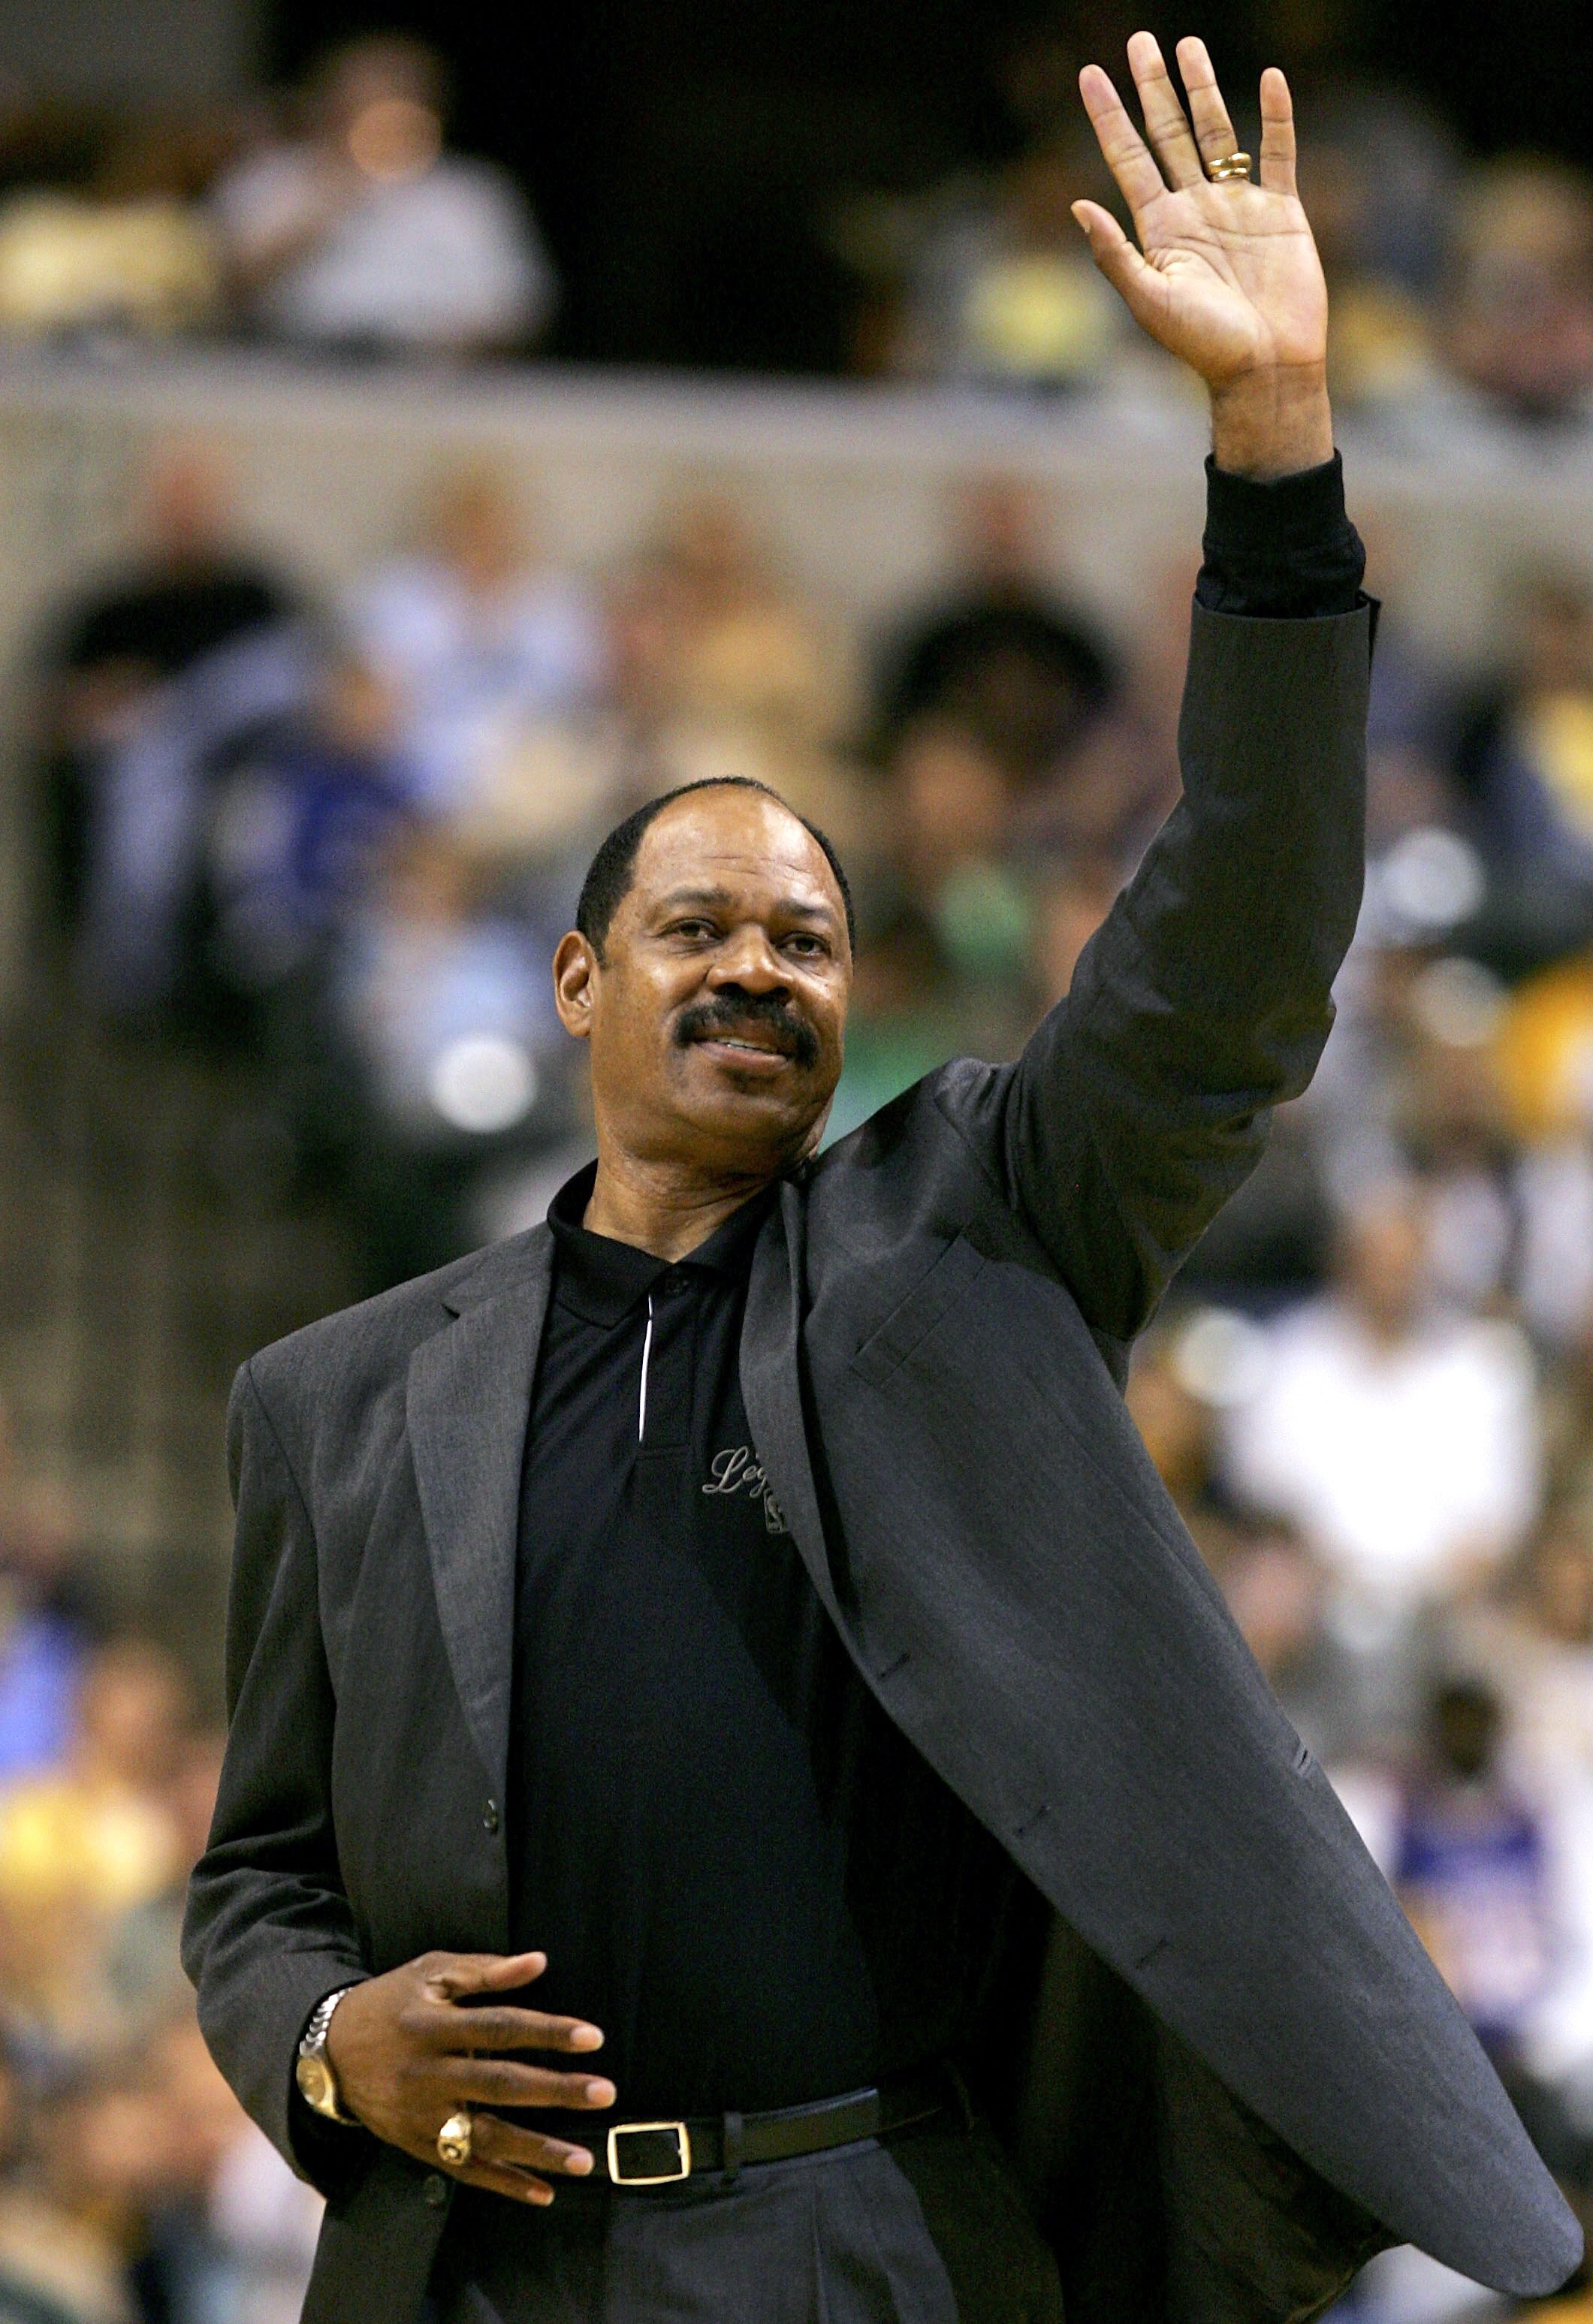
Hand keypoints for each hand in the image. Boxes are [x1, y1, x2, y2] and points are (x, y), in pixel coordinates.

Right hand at [324, 1950, 614, 2205]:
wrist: (328, 2051)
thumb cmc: (392, 2001)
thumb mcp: (430, 1972)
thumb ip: (485, 1971)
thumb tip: (539, 1962)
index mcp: (431, 2023)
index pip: (499, 2027)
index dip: (546, 2031)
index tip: (592, 2037)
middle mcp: (426, 2074)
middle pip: (499, 2084)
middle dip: (554, 2091)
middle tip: (604, 2093)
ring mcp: (419, 2116)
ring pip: (484, 2138)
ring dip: (536, 2151)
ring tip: (584, 2160)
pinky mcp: (415, 2145)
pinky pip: (463, 2170)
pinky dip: (503, 2184)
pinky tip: (543, 2193)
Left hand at [1073, 33, 1331, 477]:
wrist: (1266, 368)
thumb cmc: (1205, 346)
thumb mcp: (1150, 301)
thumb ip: (1115, 254)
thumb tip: (1077, 205)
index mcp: (1160, 228)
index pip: (1128, 158)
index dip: (1109, 116)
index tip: (1090, 74)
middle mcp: (1195, 209)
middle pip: (1168, 134)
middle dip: (1153, 88)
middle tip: (1139, 41)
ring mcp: (1238, 205)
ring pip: (1217, 132)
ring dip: (1202, 90)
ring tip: (1188, 45)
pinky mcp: (1282, 211)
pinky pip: (1279, 152)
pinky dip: (1276, 116)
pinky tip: (1269, 80)